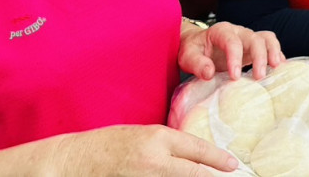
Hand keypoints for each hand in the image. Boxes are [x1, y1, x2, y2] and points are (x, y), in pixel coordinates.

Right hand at [53, 124, 239, 175]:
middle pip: (192, 171)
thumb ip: (167, 144)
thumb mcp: (144, 135)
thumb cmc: (109, 142)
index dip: (217, 158)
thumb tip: (191, 155)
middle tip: (229, 175)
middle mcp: (154, 158)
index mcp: (158, 137)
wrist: (76, 158)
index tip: (232, 163)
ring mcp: (145, 175)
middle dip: (212, 175)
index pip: (196, 149)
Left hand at [178, 21, 282, 82]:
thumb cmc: (193, 50)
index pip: (232, 41)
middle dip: (260, 57)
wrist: (197, 44)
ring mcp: (248, 38)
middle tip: (260, 76)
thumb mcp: (188, 56)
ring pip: (267, 38)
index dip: (235, 58)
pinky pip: (270, 45)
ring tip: (277, 68)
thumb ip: (197, 63)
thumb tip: (209, 73)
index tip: (235, 77)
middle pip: (255, 38)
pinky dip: (277, 54)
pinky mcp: (253, 47)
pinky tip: (280, 68)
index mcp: (221, 31)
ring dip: (273, 52)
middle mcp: (238, 31)